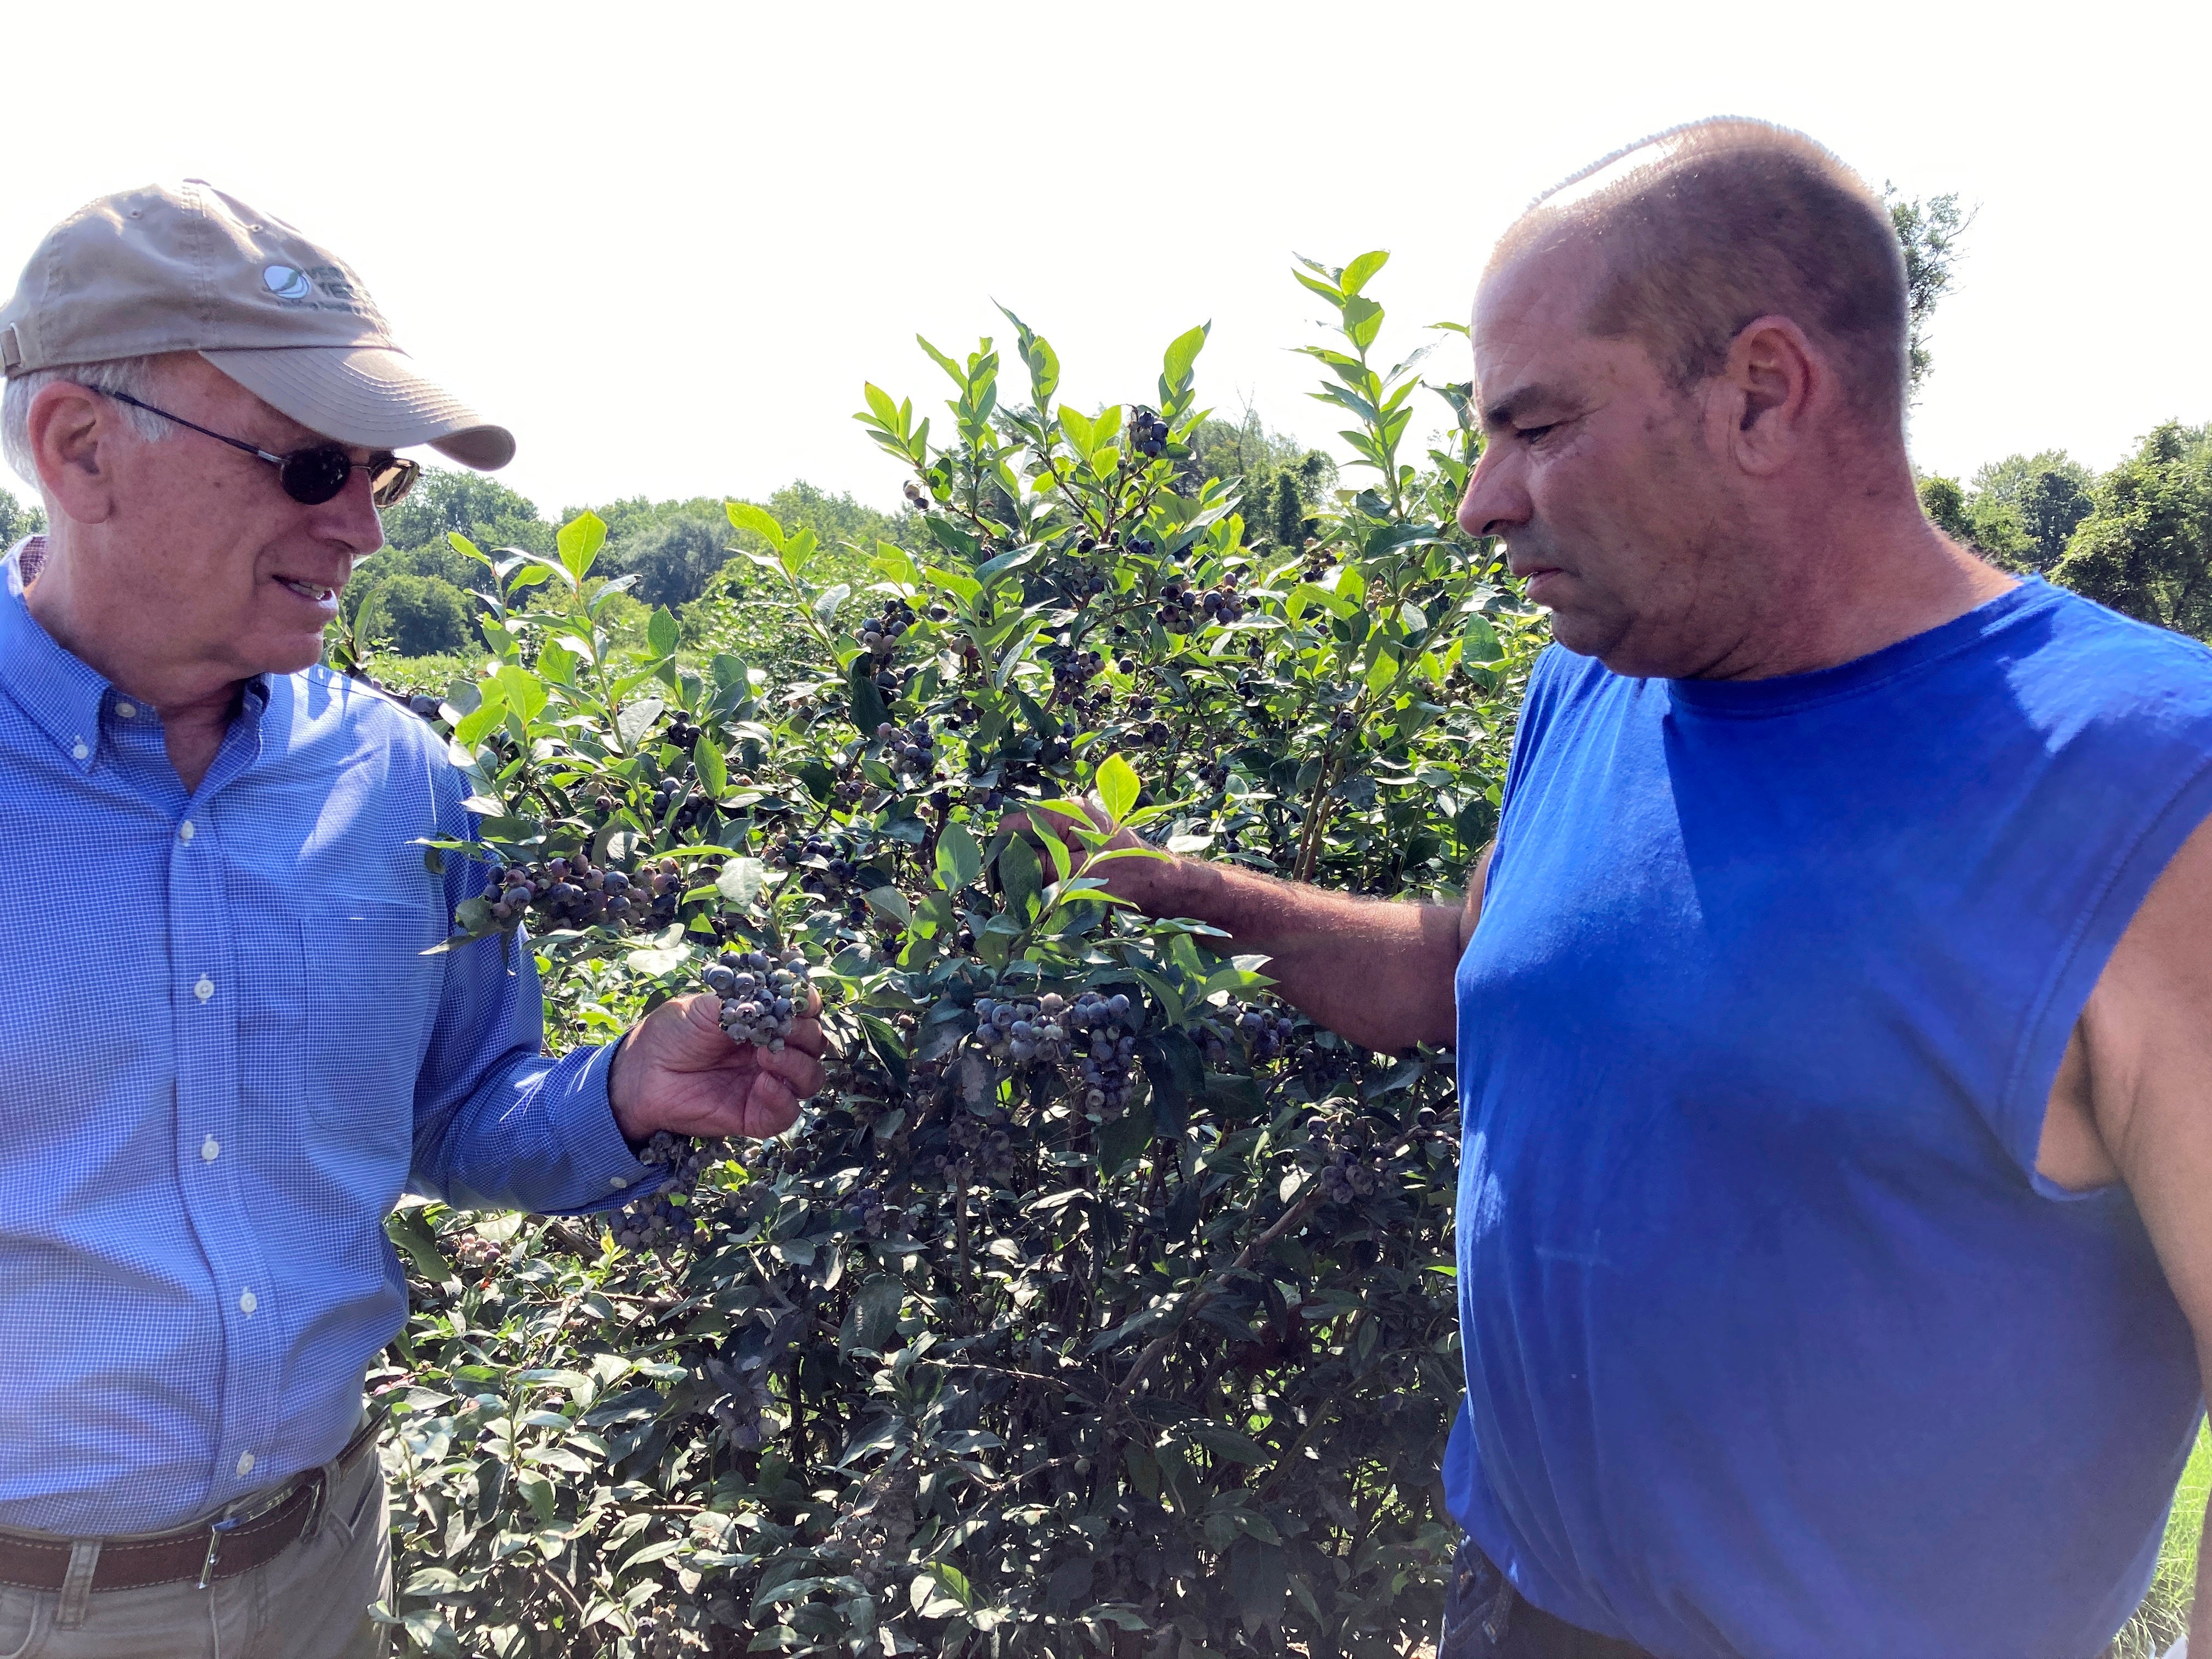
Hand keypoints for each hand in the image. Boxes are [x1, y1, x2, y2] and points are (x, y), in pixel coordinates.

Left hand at [607, 987, 827, 1142]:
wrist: (640, 1076)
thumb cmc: (670, 1035)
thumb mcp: (703, 1006)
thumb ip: (740, 1001)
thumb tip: (773, 999)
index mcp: (763, 1021)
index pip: (804, 1012)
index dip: (807, 1005)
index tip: (799, 1001)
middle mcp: (772, 1051)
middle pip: (814, 1044)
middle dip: (804, 1034)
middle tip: (781, 1030)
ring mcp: (766, 1084)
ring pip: (810, 1078)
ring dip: (798, 1065)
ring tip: (767, 1057)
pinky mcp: (755, 1115)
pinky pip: (787, 1112)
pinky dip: (783, 1098)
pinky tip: (764, 1084)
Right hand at [1000, 794, 1173, 912]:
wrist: (1167, 886)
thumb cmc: (1130, 879)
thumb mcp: (1078, 877)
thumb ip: (1039, 868)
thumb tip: (1004, 869)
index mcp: (1068, 812)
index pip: (1014, 823)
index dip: (998, 851)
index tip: (996, 882)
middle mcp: (1069, 812)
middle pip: (1022, 831)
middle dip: (1011, 860)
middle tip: (1008, 892)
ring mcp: (1076, 826)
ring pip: (1035, 844)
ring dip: (1027, 867)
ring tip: (1024, 894)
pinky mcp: (1081, 841)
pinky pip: (1050, 851)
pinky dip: (1042, 868)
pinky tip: (1043, 889)